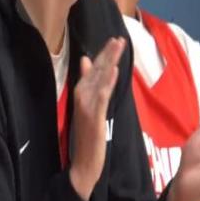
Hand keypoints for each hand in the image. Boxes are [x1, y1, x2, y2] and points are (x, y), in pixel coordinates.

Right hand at [69, 37, 125, 200]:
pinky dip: (107, 82)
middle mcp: (81, 95)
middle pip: (95, 70)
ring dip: (108, 61)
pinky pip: (101, 96)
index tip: (112, 40)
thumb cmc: (86, 135)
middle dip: (107, 53)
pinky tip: (113, 71)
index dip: (103, 54)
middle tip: (118, 38)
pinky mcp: (94, 116)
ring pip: (98, 78)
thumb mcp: (86, 106)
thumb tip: (85, 61)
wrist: (83, 162)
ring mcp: (86, 105)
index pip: (92, 69)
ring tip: (117, 46)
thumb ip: (87, 84)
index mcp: (81, 92)